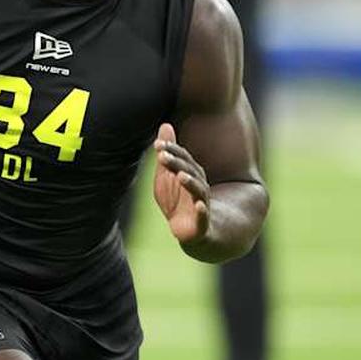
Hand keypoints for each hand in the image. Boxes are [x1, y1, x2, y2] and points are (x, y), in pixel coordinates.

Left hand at [152, 123, 210, 246]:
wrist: (192, 234)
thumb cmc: (178, 203)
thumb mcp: (167, 178)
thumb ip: (166, 154)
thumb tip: (165, 124)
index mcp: (190, 176)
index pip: (183, 160)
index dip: (171, 152)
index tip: (157, 144)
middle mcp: (198, 188)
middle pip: (189, 173)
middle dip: (176, 164)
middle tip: (162, 155)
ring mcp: (202, 206)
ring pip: (198, 192)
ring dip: (190, 183)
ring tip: (180, 176)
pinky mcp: (202, 226)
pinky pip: (203, 218)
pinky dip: (202, 212)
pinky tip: (199, 206)